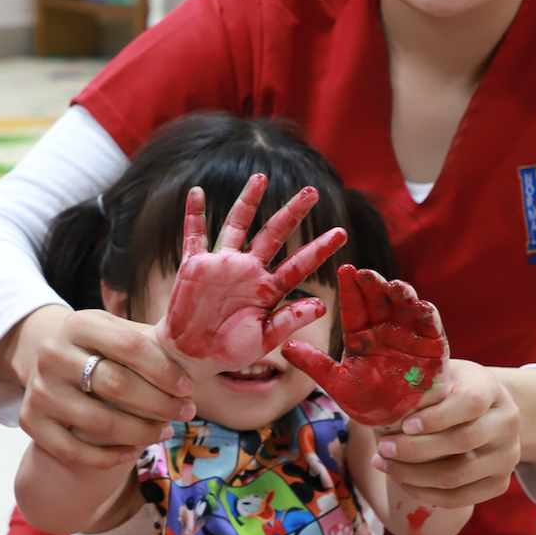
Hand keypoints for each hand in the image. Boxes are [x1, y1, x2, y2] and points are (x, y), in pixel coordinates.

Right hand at [15, 306, 195, 471]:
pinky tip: (132, 452)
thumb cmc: (100, 349)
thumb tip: (200, 350)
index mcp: (78, 323)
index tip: (187, 388)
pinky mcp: (30, 421)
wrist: (49, 361)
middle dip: (160, 403)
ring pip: (99, 423)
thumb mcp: (117, 331)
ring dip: (141, 433)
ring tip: (166, 432)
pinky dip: (108, 457)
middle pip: (117, 386)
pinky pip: (73, 451)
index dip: (164, 370)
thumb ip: (151, 340)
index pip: (130, 346)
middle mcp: (52, 354)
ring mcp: (39, 390)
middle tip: (186, 412)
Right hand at [157, 176, 347, 371]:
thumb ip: (289, 321)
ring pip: (237, 224)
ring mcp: (221, 264)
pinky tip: (196, 192)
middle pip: (274, 233)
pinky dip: (194, 214)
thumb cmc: (230, 352)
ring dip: (248, 201)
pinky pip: (194, 235)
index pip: (299, 264)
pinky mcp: (195, 266)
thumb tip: (322, 305)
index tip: (342, 232)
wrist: (193, 357)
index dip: (320, 248)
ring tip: (261, 177)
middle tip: (312, 191)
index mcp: (268, 289)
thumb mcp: (264, 340)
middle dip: (292, 212)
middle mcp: (248, 270)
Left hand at [282, 265, 449, 426]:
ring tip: (394, 286)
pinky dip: (427, 316)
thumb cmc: (368, 402)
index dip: (350, 288)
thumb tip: (285, 347)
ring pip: (405, 307)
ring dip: (402, 295)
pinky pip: (431, 328)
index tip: (344, 269)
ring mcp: (409, 336)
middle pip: (379, 300)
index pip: (354, 306)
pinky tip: (422, 306)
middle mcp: (385, 329)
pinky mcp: (433, 347)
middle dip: (374, 285)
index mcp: (360, 334)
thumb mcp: (337, 384)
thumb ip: (314, 364)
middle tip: (366, 272)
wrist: (398, 425)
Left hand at [370, 360, 520, 507]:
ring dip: (413, 474)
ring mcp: (507, 457)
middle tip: (382, 448)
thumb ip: (420, 385)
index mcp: (491, 390)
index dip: (436, 417)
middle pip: (462, 442)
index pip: (470, 403)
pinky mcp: (499, 483)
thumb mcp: (441, 375)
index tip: (405, 425)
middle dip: (414, 449)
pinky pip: (459, 497)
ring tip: (383, 464)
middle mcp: (507, 424)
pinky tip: (402, 480)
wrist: (488, 410)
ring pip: (457, 475)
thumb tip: (379, 401)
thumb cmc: (453, 389)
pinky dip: (425, 492)